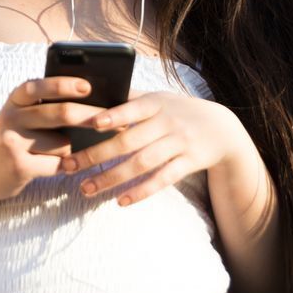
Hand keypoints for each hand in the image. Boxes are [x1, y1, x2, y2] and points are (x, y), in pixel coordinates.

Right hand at [0, 77, 104, 203]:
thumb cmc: (14, 140)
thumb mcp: (21, 117)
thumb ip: (46, 108)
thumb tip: (92, 106)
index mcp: (15, 100)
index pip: (40, 85)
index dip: (64, 84)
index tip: (88, 86)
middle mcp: (11, 117)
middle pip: (60, 113)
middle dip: (91, 116)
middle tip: (114, 120)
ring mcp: (12, 141)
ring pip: (62, 143)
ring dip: (72, 151)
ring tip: (65, 154)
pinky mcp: (18, 166)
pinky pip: (56, 165)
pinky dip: (64, 167)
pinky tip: (60, 168)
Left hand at [58, 90, 254, 206]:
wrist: (222, 128)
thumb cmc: (178, 110)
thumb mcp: (159, 98)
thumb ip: (129, 97)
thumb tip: (91, 91)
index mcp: (156, 103)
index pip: (133, 108)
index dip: (114, 115)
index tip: (92, 123)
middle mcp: (168, 122)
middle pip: (130, 140)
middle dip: (97, 155)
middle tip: (69, 166)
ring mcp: (180, 143)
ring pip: (142, 163)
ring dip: (112, 178)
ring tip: (86, 189)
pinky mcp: (189, 163)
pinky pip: (162, 180)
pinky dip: (141, 191)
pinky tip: (120, 201)